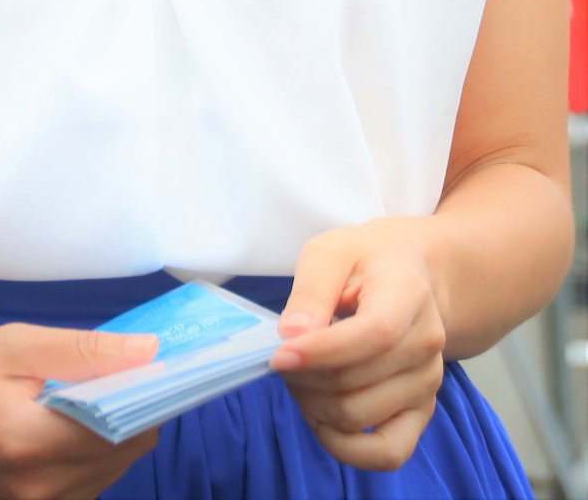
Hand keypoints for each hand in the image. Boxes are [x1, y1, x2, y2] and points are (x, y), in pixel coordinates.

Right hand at [0, 322, 159, 499]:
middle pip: (126, 452)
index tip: (155, 362)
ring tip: (83, 394)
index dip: (146, 392)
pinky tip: (68, 423)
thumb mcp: (12, 346)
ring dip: (113, 432)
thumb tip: (149, 351)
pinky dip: (92, 451)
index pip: (123, 428)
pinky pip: (90, 484)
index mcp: (30, 443)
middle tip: (112, 370)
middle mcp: (40, 490)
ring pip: (113, 471)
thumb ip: (83, 351)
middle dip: (131, 408)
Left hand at [269, 218, 446, 474]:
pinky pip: (388, 453)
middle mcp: (426, 345)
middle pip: (356, 384)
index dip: (321, 353)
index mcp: (409, 295)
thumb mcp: (331, 252)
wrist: (410, 274)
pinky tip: (319, 418)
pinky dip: (345, 447)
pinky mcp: (421, 412)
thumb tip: (292, 338)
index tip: (278, 354)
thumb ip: (311, 291)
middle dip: (303, 378)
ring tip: (298, 377)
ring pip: (360, 418)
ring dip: (313, 405)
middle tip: (280, 358)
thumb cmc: (364, 260)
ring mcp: (427, 383)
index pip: (373, 336)